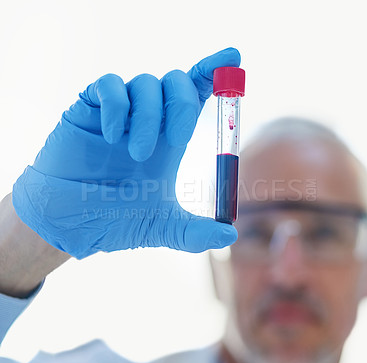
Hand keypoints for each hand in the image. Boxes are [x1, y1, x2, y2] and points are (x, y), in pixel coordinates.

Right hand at [12, 48, 239, 258]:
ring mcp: (119, 114)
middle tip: (176, 141)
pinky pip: (108, 86)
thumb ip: (194, 233)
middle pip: (177, 82)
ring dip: (148, 116)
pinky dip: (117, 106)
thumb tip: (229, 236)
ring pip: (146, 84)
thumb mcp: (162, 227)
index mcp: (169, 140)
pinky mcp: (89, 110)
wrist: (68, 223)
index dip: (214, 74)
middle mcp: (148, 121)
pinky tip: (113, 135)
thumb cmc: (114, 220)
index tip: (232, 57)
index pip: (196, 95)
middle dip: (183, 104)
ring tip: (137, 153)